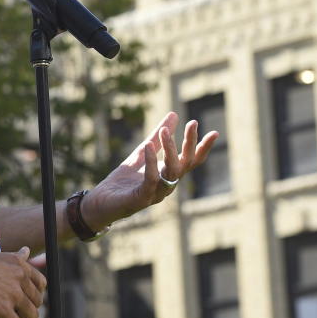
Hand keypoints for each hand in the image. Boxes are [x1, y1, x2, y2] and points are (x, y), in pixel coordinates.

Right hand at [0, 246, 45, 317]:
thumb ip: (14, 258)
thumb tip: (27, 251)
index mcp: (18, 264)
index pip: (41, 283)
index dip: (33, 295)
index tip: (22, 300)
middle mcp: (19, 277)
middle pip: (37, 302)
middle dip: (26, 309)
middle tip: (12, 312)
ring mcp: (12, 294)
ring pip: (31, 316)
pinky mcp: (2, 310)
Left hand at [82, 112, 217, 229]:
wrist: (101, 203)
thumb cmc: (123, 181)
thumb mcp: (142, 153)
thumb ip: (157, 137)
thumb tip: (174, 114)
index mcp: (169, 175)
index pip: (191, 161)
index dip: (203, 148)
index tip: (215, 132)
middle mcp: (167, 185)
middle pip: (185, 164)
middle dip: (190, 143)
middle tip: (193, 122)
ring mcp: (156, 193)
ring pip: (171, 171)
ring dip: (170, 149)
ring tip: (164, 130)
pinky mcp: (141, 198)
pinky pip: (151, 179)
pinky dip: (151, 162)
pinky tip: (148, 146)